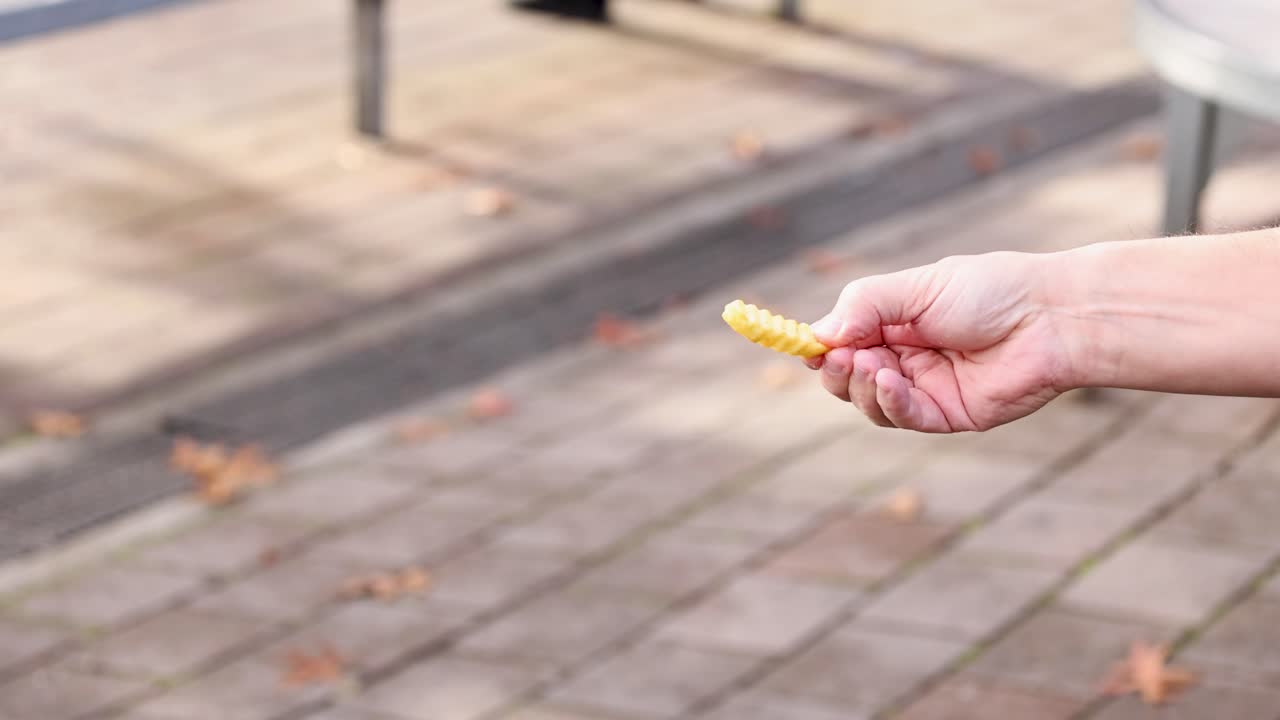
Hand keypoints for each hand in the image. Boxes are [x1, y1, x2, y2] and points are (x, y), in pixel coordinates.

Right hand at [806, 251, 1075, 431]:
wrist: (1051, 317)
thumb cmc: (991, 290)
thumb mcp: (916, 287)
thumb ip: (864, 305)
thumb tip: (818, 334)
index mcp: (896, 323)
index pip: (844, 342)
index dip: (821, 347)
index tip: (801, 346)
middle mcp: (907, 358)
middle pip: (849, 378)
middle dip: (838, 370)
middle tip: (842, 357)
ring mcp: (927, 389)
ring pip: (871, 403)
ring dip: (862, 387)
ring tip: (872, 365)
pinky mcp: (948, 415)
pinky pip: (905, 418)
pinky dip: (889, 403)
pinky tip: (890, 383)